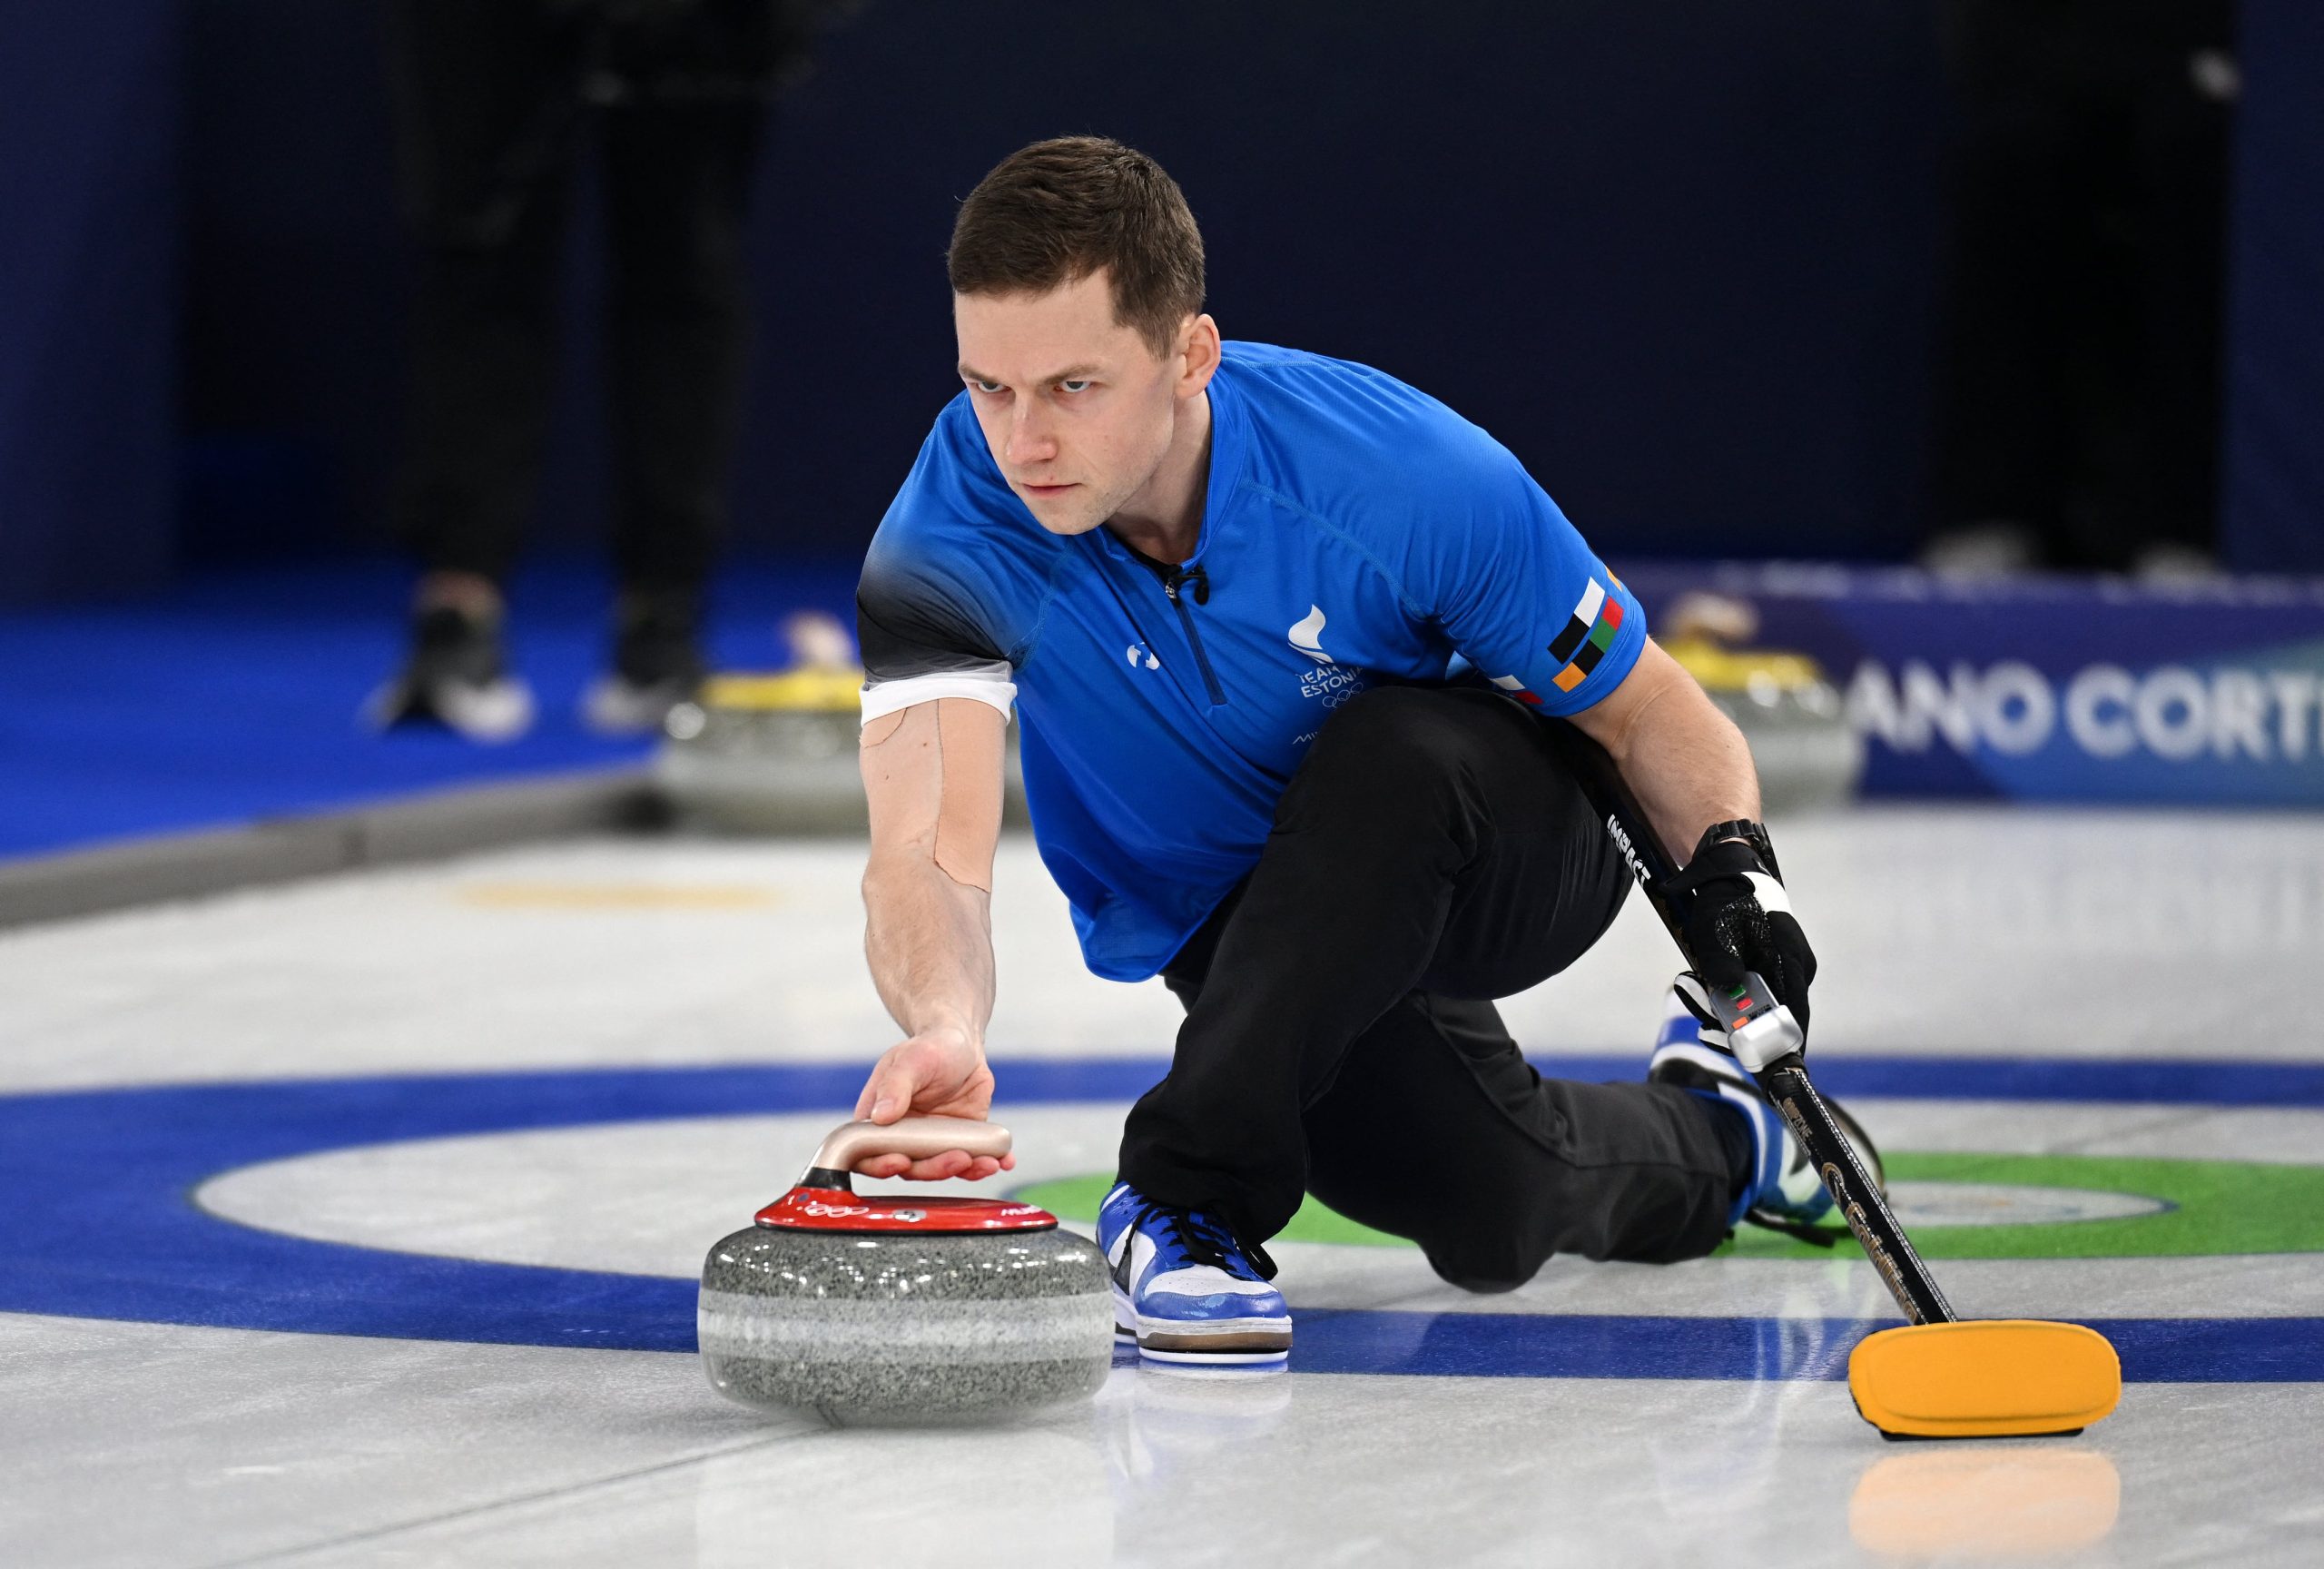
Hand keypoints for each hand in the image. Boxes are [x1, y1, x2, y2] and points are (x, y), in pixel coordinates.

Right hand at [849, 1024, 1016, 1181]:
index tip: (900, 1161)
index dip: (880, 1165)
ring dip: (965, 1171)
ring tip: (987, 1163)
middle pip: (910, 1168)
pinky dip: (987, 1164)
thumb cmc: (929, 1048)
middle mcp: (903, 1138)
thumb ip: (895, 1087)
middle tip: (958, 1159)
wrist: (962, 1045)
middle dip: (934, 1169)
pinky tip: (1004, 1161)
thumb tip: (880, 1117)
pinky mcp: (958, 1143)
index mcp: (878, 1121)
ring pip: (942, 1169)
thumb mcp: (911, 1060)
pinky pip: (972, 1160)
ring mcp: (931, 1144)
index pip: (869, 1153)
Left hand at [1663, 829, 1815, 1049]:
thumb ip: (1721, 961)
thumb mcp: (1716, 927)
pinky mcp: (1764, 968)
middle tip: (1703, 1024)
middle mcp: (1793, 969)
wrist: (1727, 870)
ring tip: (1690, 986)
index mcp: (1792, 960)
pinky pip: (1746, 993)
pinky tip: (1698, 981)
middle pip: (1769, 1017)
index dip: (1781, 1044)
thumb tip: (1730, 990)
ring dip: (1720, 1006)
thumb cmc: (1726, 896)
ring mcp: (1779, 969)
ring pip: (1753, 1007)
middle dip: (1732, 1024)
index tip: (1763, 1067)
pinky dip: (1722, 993)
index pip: (1797, 1016)